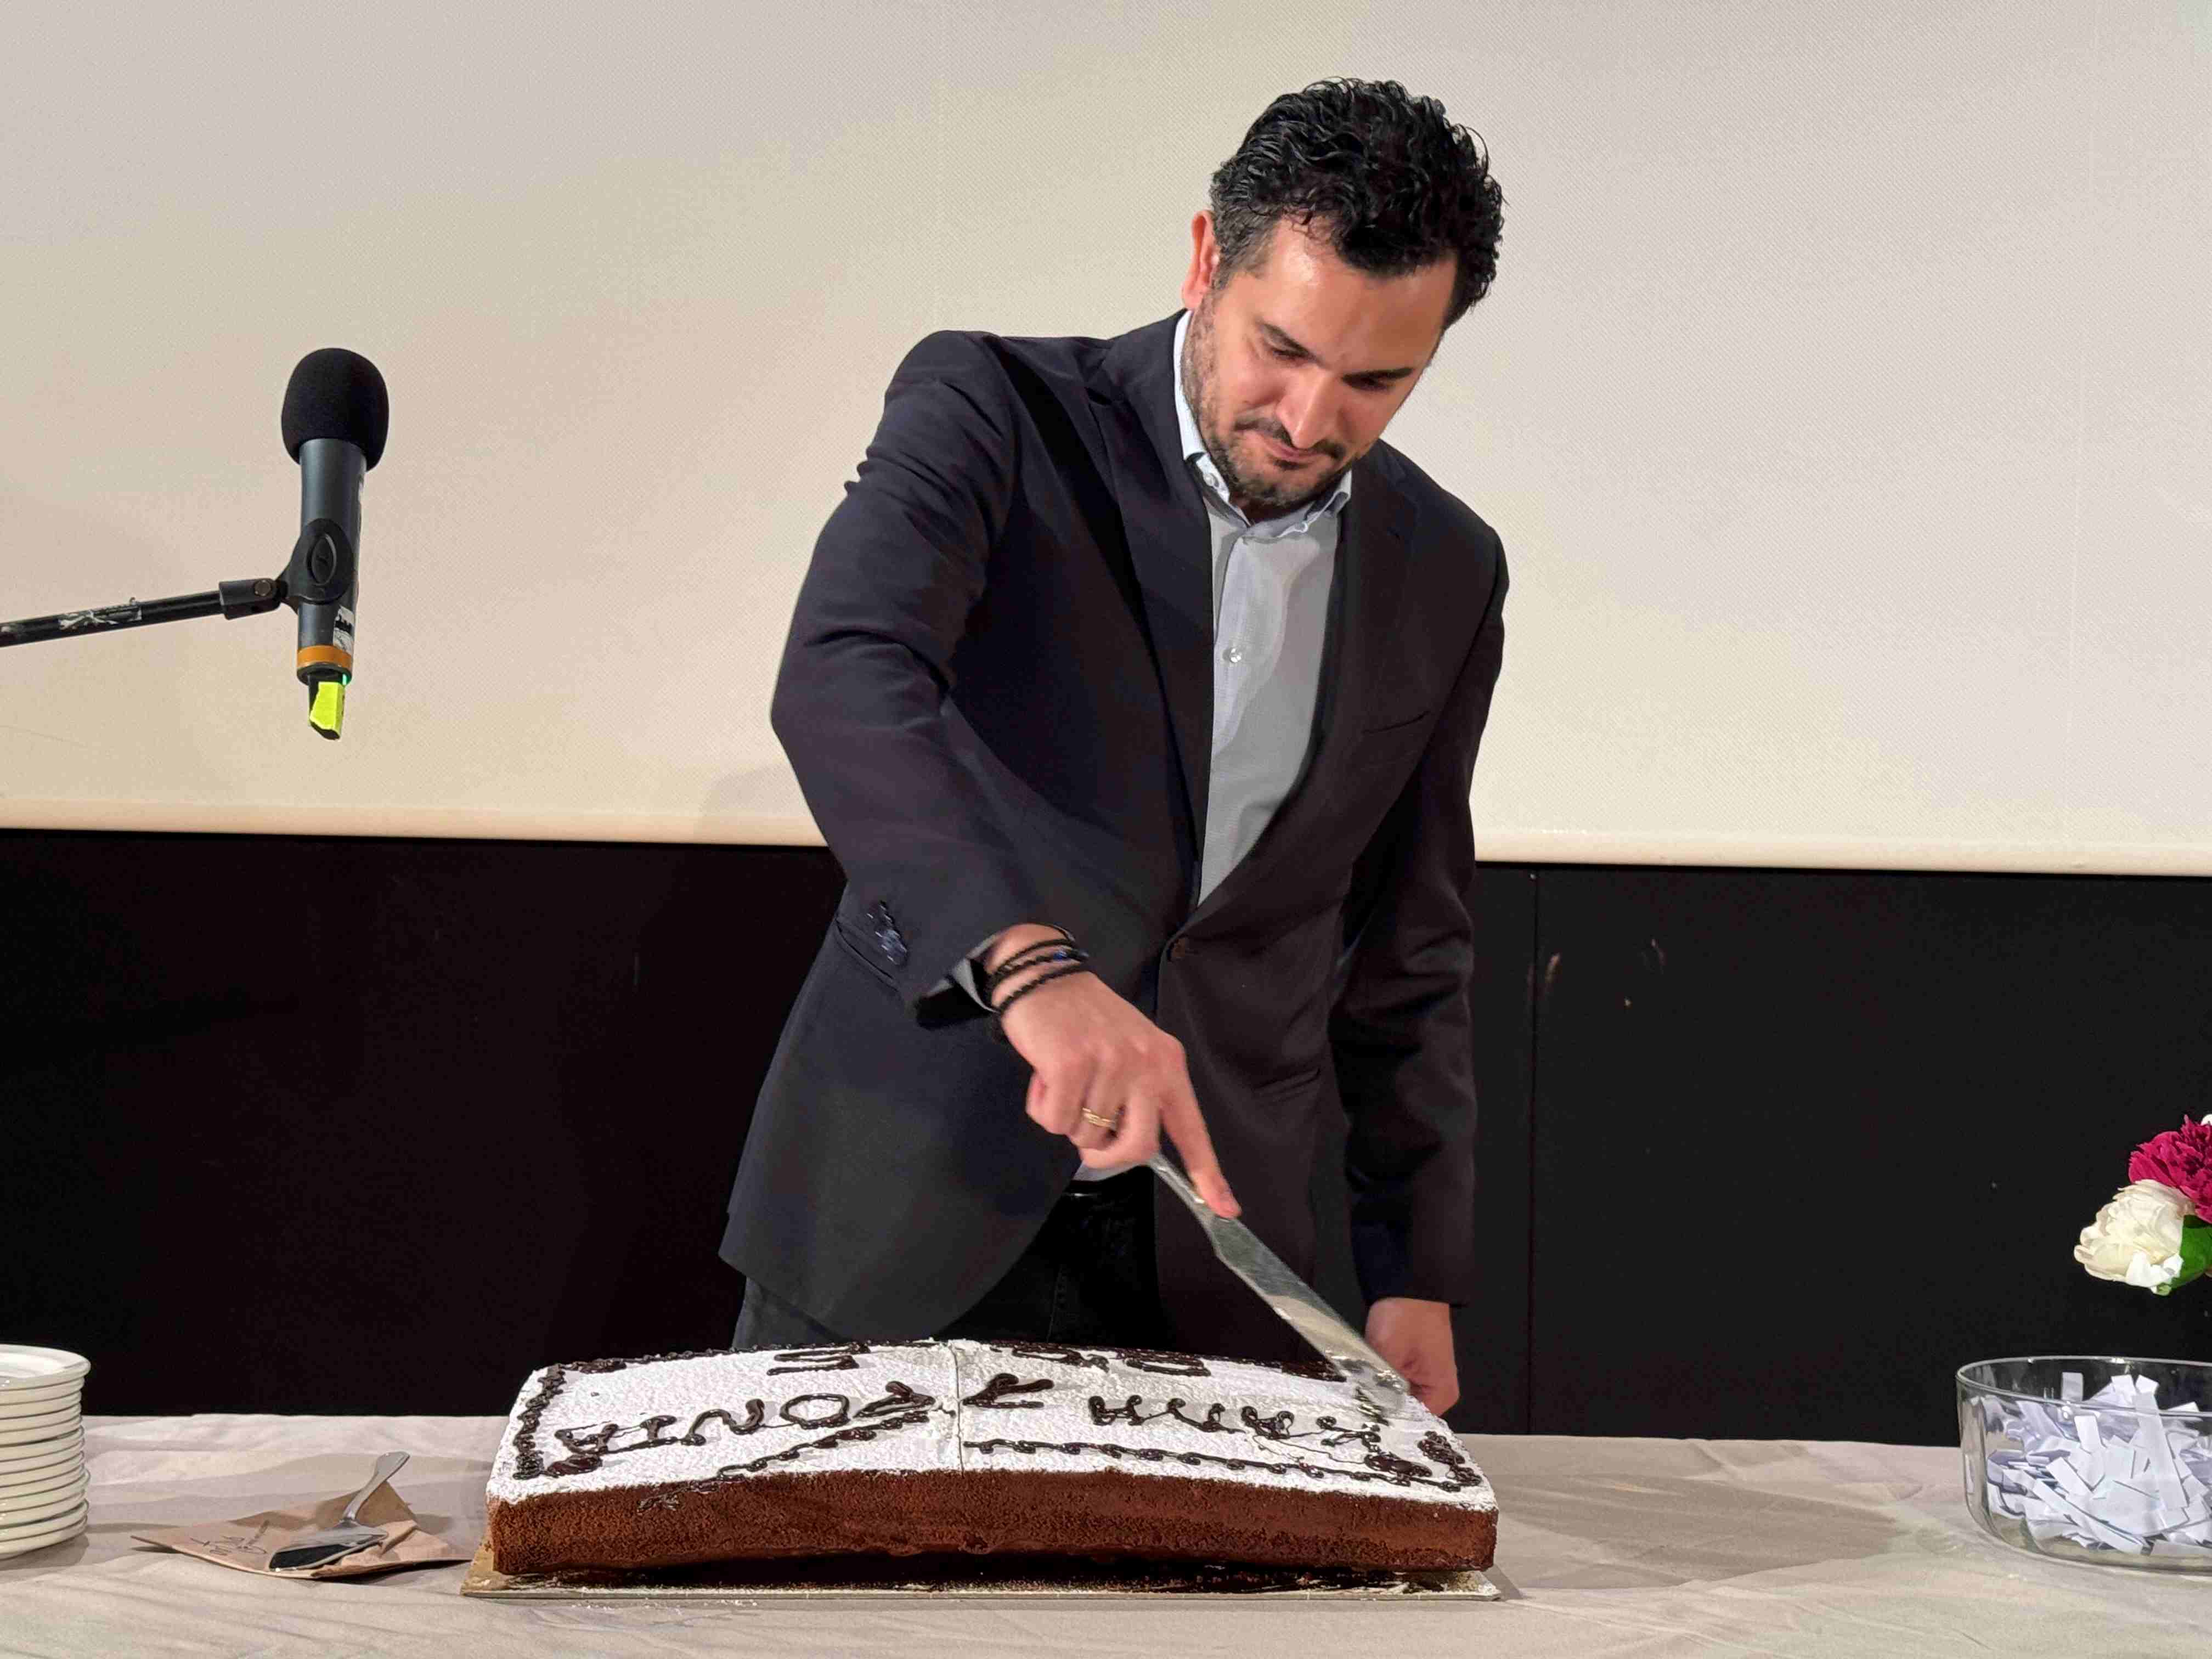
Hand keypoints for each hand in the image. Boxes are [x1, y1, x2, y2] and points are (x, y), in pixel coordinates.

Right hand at [986, 924, 1239, 1217]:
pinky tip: (1044, 1074)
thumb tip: (1131, 1148)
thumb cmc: (1085, 1021)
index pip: (1191, 1128)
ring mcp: (1109, 1064)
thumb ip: (1139, 1095)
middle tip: (1085, 1131)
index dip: (1207, 1173)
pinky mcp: (1070, 1065)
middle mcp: (1145, 1064)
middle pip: (1137, 1148)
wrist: (1045, 975)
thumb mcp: (1130, 1050)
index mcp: (1167, 1063)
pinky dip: (1042, 1107)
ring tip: (1062, 1077)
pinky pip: (1054, 1121)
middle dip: (1105, 1155)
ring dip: (1065, 1116)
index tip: (1226, 1209)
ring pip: (1085, 1136)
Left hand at [1365, 1296, 1457, 1415]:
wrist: (1409, 1283)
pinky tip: (1363, 1379)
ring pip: (1395, 1397)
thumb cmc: (1407, 1315)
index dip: (1387, 1423)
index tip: (1366, 1423)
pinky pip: (1393, 1382)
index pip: (1412, 1424)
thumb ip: (1378, 1387)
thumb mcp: (1387, 1355)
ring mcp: (1424, 1377)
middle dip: (1380, 1409)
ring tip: (1358, 1393)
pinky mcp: (1411, 1366)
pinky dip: (1378, 1380)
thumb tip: (1365, 1409)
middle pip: (1404, 1412)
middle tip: (1358, 1408)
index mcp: (1441, 1393)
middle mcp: (1437, 1390)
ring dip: (1377, 1393)